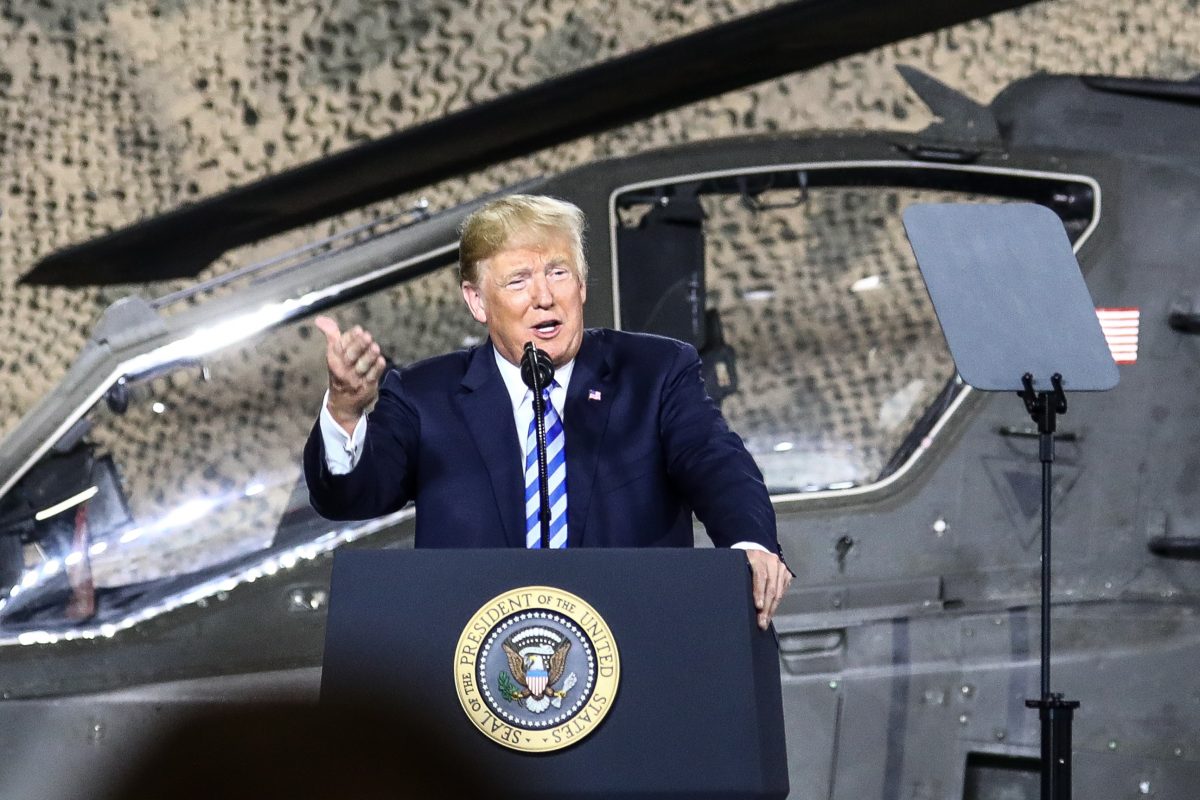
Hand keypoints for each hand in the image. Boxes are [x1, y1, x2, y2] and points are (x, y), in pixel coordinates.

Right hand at [314, 316, 385, 433]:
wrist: (342, 401)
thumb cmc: (340, 369)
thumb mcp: (334, 353)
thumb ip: (331, 334)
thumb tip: (319, 319)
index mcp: (333, 358)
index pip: (341, 345)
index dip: (351, 337)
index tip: (359, 330)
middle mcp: (342, 368)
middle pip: (350, 355)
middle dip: (359, 345)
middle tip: (367, 336)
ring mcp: (354, 378)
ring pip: (362, 366)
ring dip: (369, 356)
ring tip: (375, 347)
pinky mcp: (366, 386)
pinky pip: (372, 376)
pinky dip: (377, 369)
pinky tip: (381, 360)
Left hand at [746, 549, 791, 630]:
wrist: (755, 554)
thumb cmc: (744, 563)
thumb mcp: (739, 566)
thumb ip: (741, 578)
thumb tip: (736, 599)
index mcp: (757, 557)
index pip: (760, 576)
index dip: (759, 592)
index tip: (758, 606)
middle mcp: (771, 560)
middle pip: (771, 586)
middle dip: (766, 606)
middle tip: (761, 620)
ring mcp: (780, 567)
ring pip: (778, 591)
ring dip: (772, 608)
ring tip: (766, 620)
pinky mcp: (786, 573)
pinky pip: (783, 591)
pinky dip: (777, 603)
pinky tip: (771, 612)